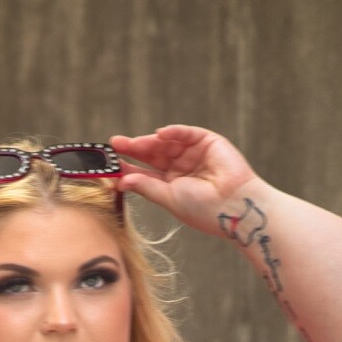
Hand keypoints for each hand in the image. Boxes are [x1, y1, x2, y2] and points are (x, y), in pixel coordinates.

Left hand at [110, 126, 259, 239]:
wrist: (234, 207)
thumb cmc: (203, 209)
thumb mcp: (169, 199)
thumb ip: (146, 187)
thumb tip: (120, 182)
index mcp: (170, 185)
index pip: (144, 173)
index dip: (127, 168)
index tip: (108, 166)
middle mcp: (180, 168)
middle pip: (152, 154)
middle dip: (134, 149)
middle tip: (115, 145)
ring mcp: (193, 153)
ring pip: (166, 142)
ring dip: (149, 141)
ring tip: (133, 143)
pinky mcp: (207, 141)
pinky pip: (186, 133)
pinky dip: (172, 131)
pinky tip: (158, 134)